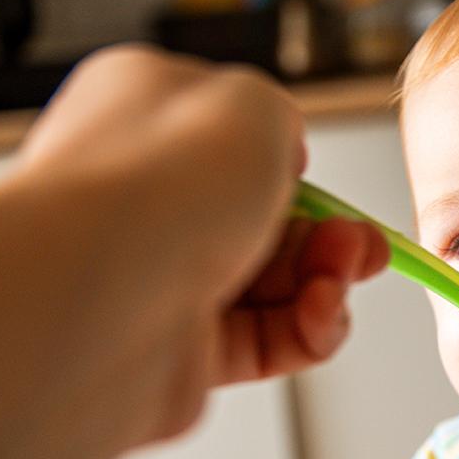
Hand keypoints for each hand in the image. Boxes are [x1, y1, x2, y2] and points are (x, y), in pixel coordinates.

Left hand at [17, 44, 386, 435]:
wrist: (98, 295)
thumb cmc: (157, 184)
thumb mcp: (252, 106)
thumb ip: (281, 120)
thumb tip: (282, 155)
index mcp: (140, 115)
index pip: (225, 137)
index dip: (285, 161)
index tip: (324, 180)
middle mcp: (142, 198)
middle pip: (262, 218)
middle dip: (327, 233)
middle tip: (360, 245)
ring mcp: (157, 279)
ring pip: (271, 284)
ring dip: (324, 281)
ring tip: (339, 280)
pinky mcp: (176, 353)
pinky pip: (264, 342)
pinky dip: (306, 332)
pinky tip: (321, 318)